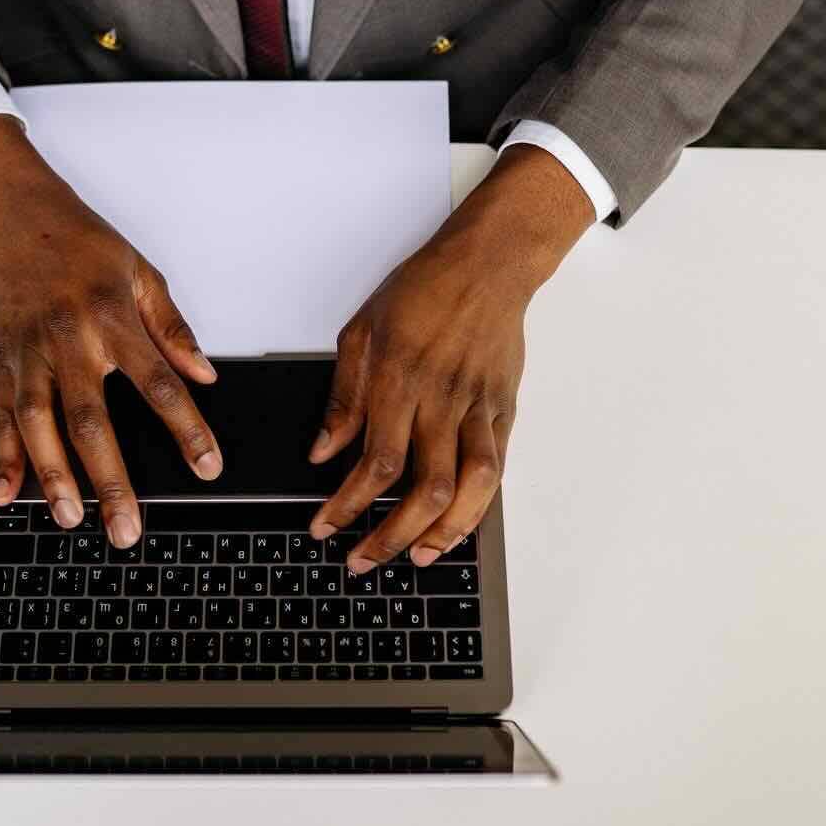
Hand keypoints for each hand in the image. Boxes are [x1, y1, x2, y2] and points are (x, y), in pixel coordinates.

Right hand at [0, 117, 221, 546]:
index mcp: (113, 318)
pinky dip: (3, 457)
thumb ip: (173, 329)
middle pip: (92, 420)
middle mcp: (69, 341)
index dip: (186, 428)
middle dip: (111, 480)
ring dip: (53, 475)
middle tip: (127, 527)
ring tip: (68, 517)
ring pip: (39, 425)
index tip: (207, 466)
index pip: (159, 382)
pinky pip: (2, 416)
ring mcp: (29, 354)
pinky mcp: (1, 361)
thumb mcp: (142, 273)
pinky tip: (9, 492)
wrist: (14, 214)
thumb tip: (206, 374)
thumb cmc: (80, 242)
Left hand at [308, 145, 595, 570]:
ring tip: (415, 558)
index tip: (325, 528)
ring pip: (469, 488)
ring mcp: (479, 409)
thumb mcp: (361, 332)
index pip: (375, 462)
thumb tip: (322, 451)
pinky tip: (456, 526)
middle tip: (363, 560)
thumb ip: (343, 396)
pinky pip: (495, 470)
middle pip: (422, 488)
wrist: (490, 265)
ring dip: (442, 533)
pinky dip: (477, 506)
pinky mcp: (503, 412)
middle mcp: (443, 401)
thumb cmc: (425, 289)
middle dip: (389, 535)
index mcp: (400, 380)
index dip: (347, 505)